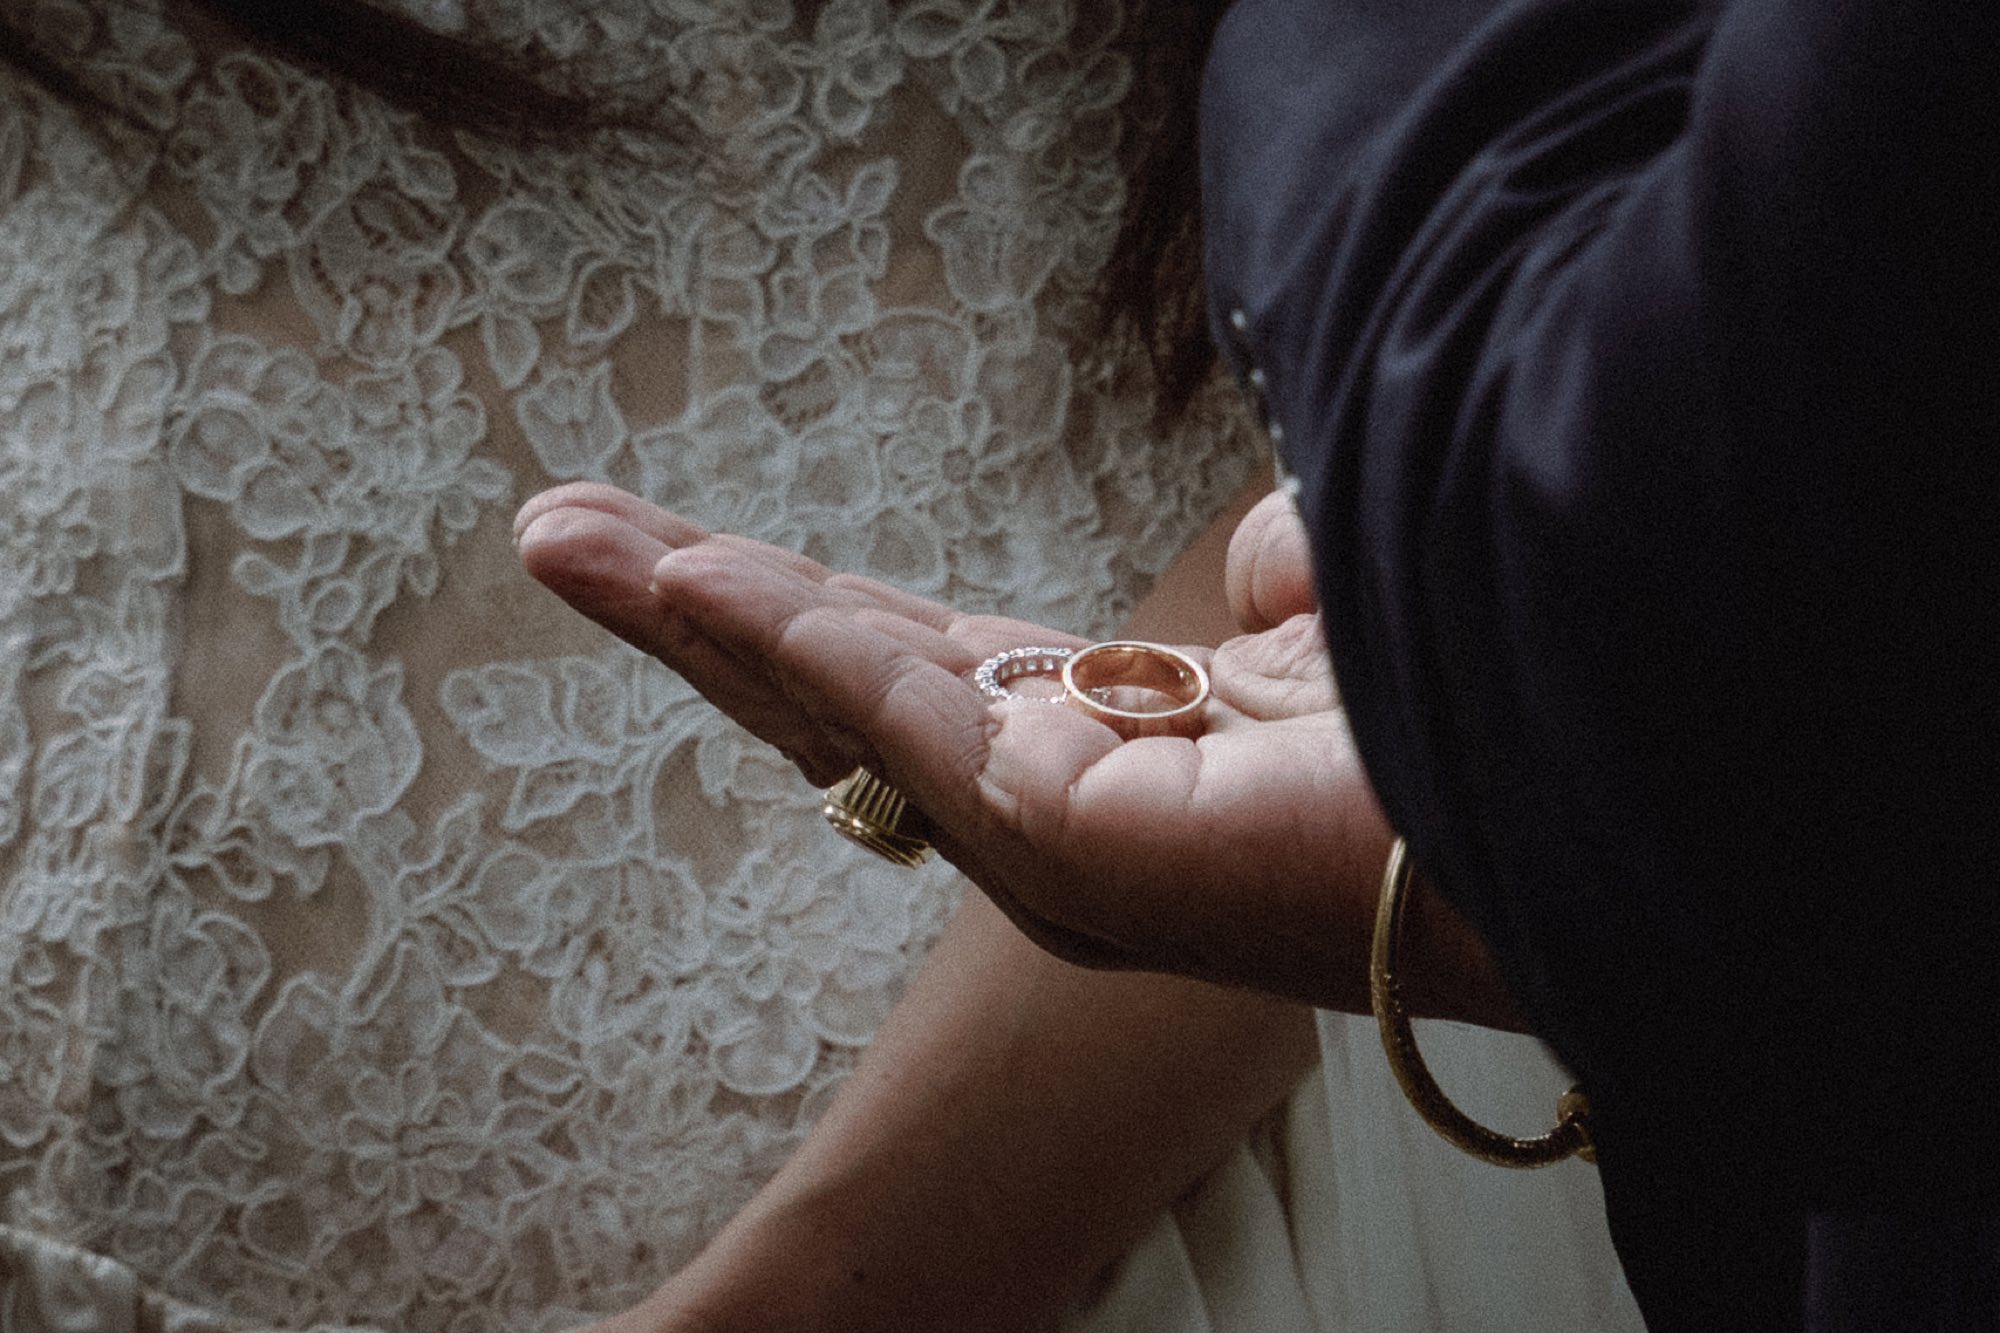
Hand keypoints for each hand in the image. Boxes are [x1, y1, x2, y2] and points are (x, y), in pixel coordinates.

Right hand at [515, 483, 1511, 1019]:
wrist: (1581, 805)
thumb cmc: (1474, 716)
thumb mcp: (1349, 619)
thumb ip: (1278, 582)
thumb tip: (1265, 558)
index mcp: (1124, 748)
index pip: (925, 664)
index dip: (809, 605)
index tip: (703, 550)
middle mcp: (1071, 806)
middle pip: (843, 689)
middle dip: (700, 612)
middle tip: (564, 533)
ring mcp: (1059, 841)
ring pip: (841, 705)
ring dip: (702, 616)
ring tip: (566, 539)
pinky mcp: (1076, 849)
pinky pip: (910, 722)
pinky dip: (800, 645)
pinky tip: (693, 581)